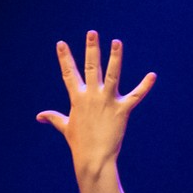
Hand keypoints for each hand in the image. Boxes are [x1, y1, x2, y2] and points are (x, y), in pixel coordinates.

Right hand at [37, 32, 155, 176]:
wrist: (93, 159)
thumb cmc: (80, 144)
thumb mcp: (66, 128)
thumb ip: (54, 118)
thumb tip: (39, 116)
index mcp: (78, 99)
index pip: (68, 74)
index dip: (64, 58)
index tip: (61, 43)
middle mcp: (92, 96)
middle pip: (91, 68)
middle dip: (91, 49)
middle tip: (92, 33)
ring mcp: (107, 102)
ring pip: (113, 75)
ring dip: (115, 57)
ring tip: (117, 42)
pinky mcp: (122, 111)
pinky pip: (136, 96)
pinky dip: (145, 86)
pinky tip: (152, 75)